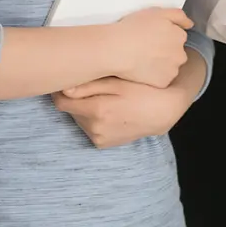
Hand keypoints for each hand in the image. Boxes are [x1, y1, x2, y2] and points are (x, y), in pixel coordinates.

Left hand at [53, 75, 192, 148]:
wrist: (164, 112)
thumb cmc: (144, 90)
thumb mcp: (119, 83)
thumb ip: (90, 86)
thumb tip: (63, 88)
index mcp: (96, 110)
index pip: (61, 102)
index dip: (61, 92)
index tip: (68, 82)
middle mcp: (94, 127)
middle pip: (71, 110)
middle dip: (77, 99)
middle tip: (95, 88)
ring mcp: (98, 138)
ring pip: (79, 120)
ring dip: (85, 110)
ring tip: (106, 100)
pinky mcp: (103, 144)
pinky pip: (89, 129)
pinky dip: (94, 120)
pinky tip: (110, 112)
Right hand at [107, 7, 191, 87]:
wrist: (116, 50)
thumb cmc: (132, 30)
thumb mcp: (157, 12)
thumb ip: (178, 16)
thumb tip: (190, 24)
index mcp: (180, 36)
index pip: (177, 37)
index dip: (163, 37)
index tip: (151, 37)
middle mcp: (180, 53)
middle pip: (175, 53)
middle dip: (164, 52)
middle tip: (145, 49)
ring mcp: (172, 69)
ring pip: (169, 67)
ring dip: (160, 65)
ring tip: (141, 60)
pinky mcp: (163, 82)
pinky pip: (160, 80)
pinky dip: (153, 77)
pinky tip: (141, 71)